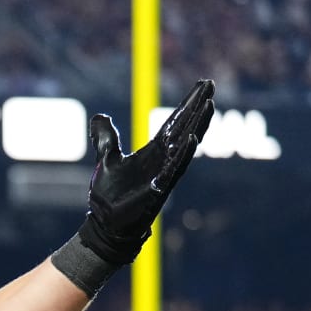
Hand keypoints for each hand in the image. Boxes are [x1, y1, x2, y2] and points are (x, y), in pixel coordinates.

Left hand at [77, 79, 215, 264]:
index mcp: (154, 151)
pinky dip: (183, 154)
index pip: (174, 122)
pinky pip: (174, 169)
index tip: (202, 85)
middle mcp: (163, 159)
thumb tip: (99, 117)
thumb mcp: (105, 159)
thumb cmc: (110, 196)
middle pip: (185, 127)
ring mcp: (164, 173)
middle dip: (198, 107)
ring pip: (185, 145)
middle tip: (211, 85)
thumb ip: (106, 138)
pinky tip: (192, 138)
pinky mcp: (158, 188)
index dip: (187, 104)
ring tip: (209, 105)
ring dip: (197, 125)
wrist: (106, 225)